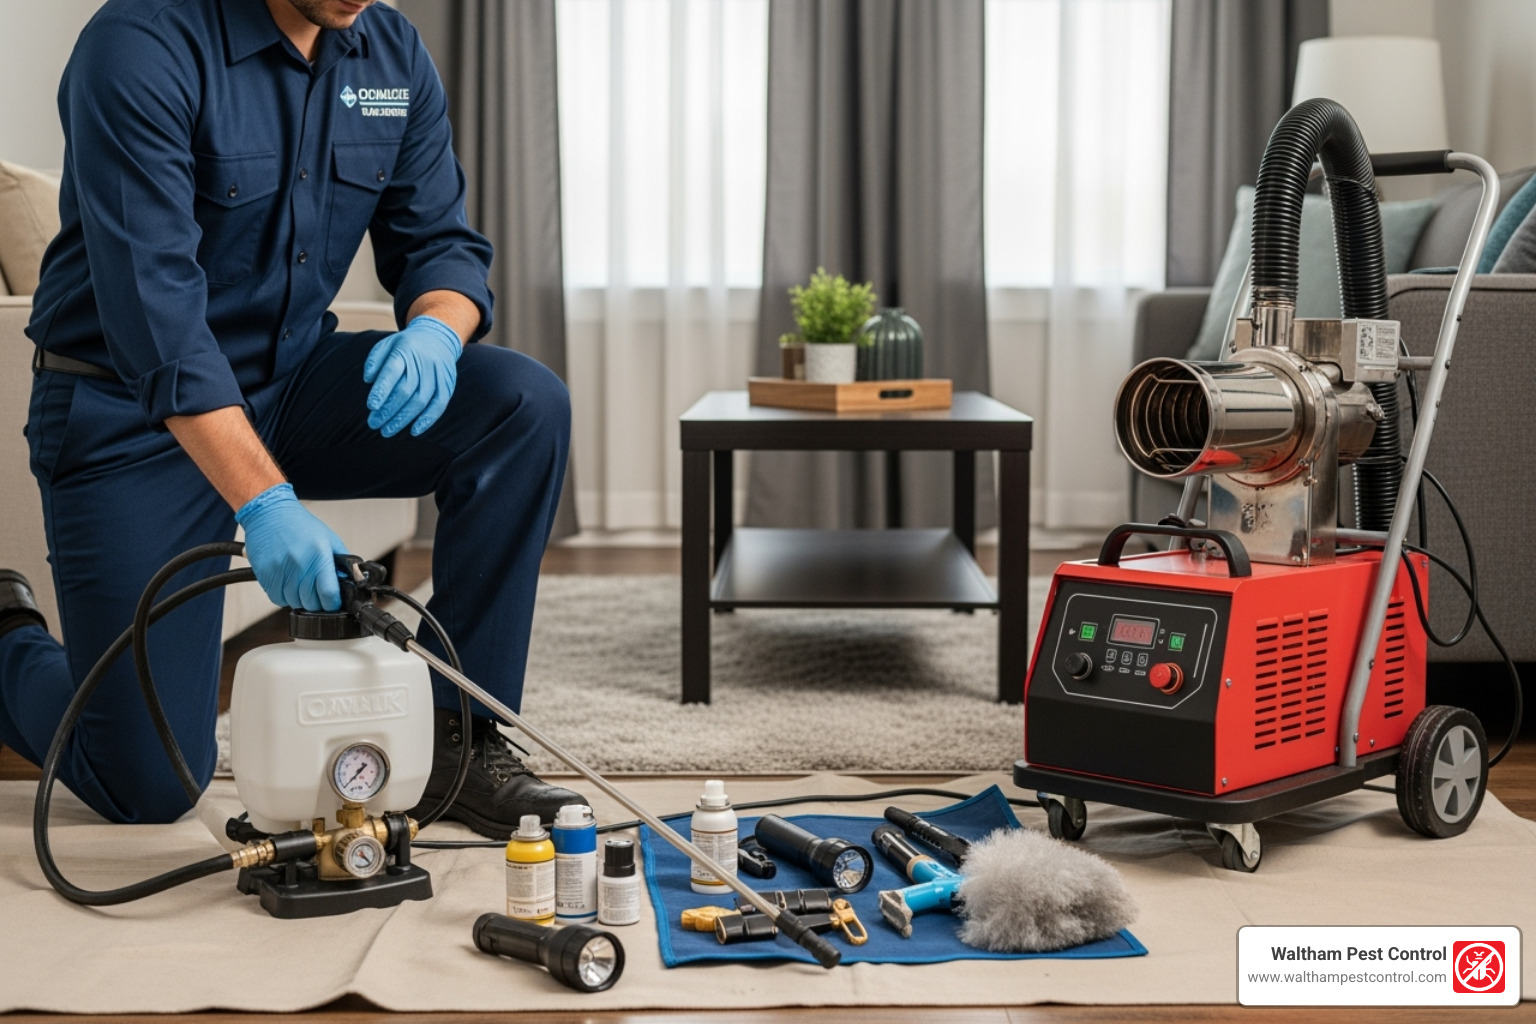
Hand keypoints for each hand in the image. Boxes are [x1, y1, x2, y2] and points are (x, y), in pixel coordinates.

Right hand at [235, 483, 349, 611]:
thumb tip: (353, 581)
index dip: (333, 603)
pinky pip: (278, 599)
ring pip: (294, 603)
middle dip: (317, 601)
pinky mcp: (265, 576)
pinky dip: (285, 596)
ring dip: (300, 598)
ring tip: (301, 582)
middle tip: (317, 590)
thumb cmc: (300, 525)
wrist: (270, 514)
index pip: (329, 594)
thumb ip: (342, 562)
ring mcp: (280, 571)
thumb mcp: (329, 539)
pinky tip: (288, 582)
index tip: (334, 602)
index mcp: (319, 556)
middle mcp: (299, 565)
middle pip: (311, 603)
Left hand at [362, 315, 462, 436]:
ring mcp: (437, 374)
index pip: (392, 372)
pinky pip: (439, 404)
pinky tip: (414, 431)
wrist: (438, 337)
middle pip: (405, 390)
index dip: (382, 390)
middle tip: (373, 423)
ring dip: (403, 419)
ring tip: (387, 431)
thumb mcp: (387, 344)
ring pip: (421, 400)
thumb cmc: (406, 346)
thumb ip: (374, 360)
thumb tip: (368, 379)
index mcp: (404, 350)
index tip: (372, 406)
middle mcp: (422, 362)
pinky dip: (427, 419)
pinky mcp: (447, 384)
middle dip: (388, 410)